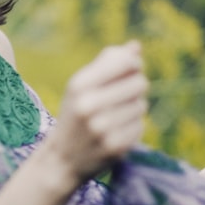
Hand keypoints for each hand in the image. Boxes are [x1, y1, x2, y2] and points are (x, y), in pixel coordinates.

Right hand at [42, 41, 148, 186]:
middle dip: (135, 86)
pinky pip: (140, 125)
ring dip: (134, 108)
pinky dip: (132, 126)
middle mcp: (89, 105)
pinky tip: (117, 130)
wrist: (62, 159)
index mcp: (79, 85)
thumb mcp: (81, 86)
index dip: (134, 63)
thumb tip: (136, 46)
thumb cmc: (75, 114)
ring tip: (116, 114)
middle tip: (124, 94)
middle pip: (139, 83)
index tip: (131, 69)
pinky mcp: (115, 147)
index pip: (126, 62)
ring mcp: (102, 128)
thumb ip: (108, 63)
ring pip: (141, 105)